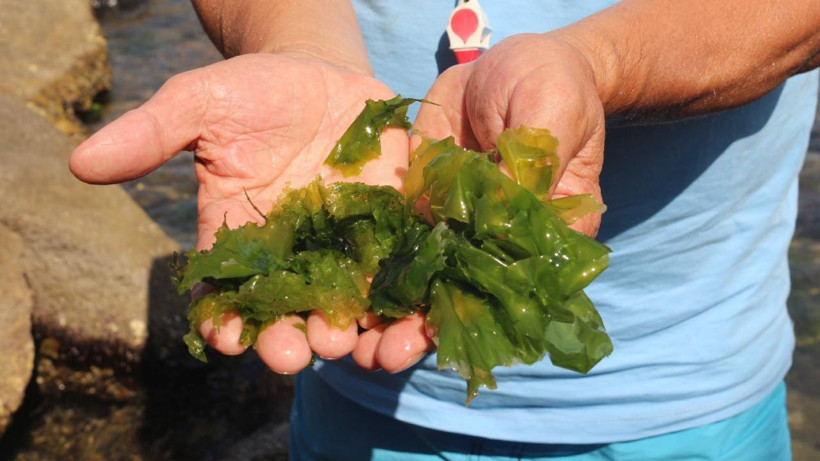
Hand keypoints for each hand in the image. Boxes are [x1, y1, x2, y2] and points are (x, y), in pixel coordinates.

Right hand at [70, 54, 431, 373]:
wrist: (320, 75)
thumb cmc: (253, 90)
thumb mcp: (201, 102)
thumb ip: (153, 133)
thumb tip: (80, 162)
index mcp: (240, 239)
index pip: (227, 295)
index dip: (225, 321)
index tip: (230, 338)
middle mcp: (292, 256)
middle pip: (288, 314)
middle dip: (290, 340)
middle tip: (296, 351)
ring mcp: (343, 248)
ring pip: (344, 306)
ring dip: (345, 332)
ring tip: (345, 340)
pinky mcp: (389, 230)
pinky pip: (395, 273)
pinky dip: (398, 299)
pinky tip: (402, 314)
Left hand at [383, 34, 606, 371]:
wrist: (512, 64)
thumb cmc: (553, 85)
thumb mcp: (552, 110)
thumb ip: (532, 157)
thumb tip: (500, 206)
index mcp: (540, 234)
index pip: (509, 287)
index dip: (473, 319)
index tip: (435, 343)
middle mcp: (494, 241)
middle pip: (458, 296)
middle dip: (419, 330)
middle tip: (381, 358)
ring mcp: (455, 225)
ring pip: (421, 278)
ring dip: (388, 313)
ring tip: (352, 346)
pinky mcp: (420, 203)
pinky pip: (394, 239)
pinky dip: (370, 269)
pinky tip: (339, 295)